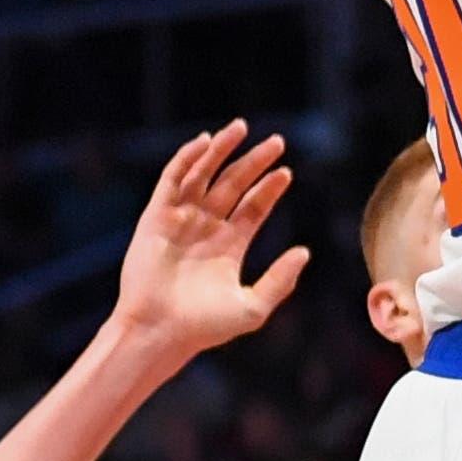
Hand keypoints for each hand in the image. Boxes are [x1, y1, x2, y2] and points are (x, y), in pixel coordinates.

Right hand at [113, 121, 308, 362]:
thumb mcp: (252, 306)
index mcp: (229, 245)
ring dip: (221, 150)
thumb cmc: (203, 327)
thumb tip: (304, 252)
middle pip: (234, 184)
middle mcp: (206, 227)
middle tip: (278, 141)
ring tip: (240, 128)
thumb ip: (280, 280)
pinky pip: (172, 180)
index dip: (269, 187)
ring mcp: (181, 220)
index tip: (286, 172)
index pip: (253, 206)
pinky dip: (186, 159)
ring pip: (204, 175)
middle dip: (254, 162)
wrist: (159, 332)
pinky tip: (204, 142)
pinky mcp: (156, 217)